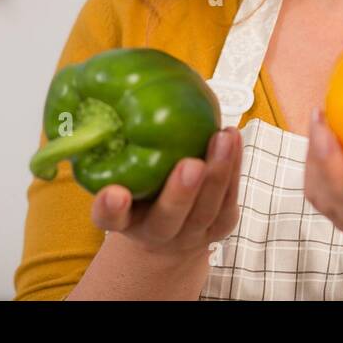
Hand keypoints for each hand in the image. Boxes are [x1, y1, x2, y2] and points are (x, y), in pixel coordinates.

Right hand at [88, 126, 242, 258]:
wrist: (172, 234)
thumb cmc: (142, 195)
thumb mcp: (122, 180)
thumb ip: (114, 155)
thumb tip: (108, 108)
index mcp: (125, 222)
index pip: (111, 219)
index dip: (111, 208)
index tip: (115, 193)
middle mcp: (157, 233)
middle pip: (168, 218)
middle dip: (181, 193)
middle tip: (191, 165)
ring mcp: (192, 233)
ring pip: (207, 208)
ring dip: (218, 172)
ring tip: (222, 139)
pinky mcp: (221, 224)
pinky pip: (230, 197)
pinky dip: (234, 166)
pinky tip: (233, 139)